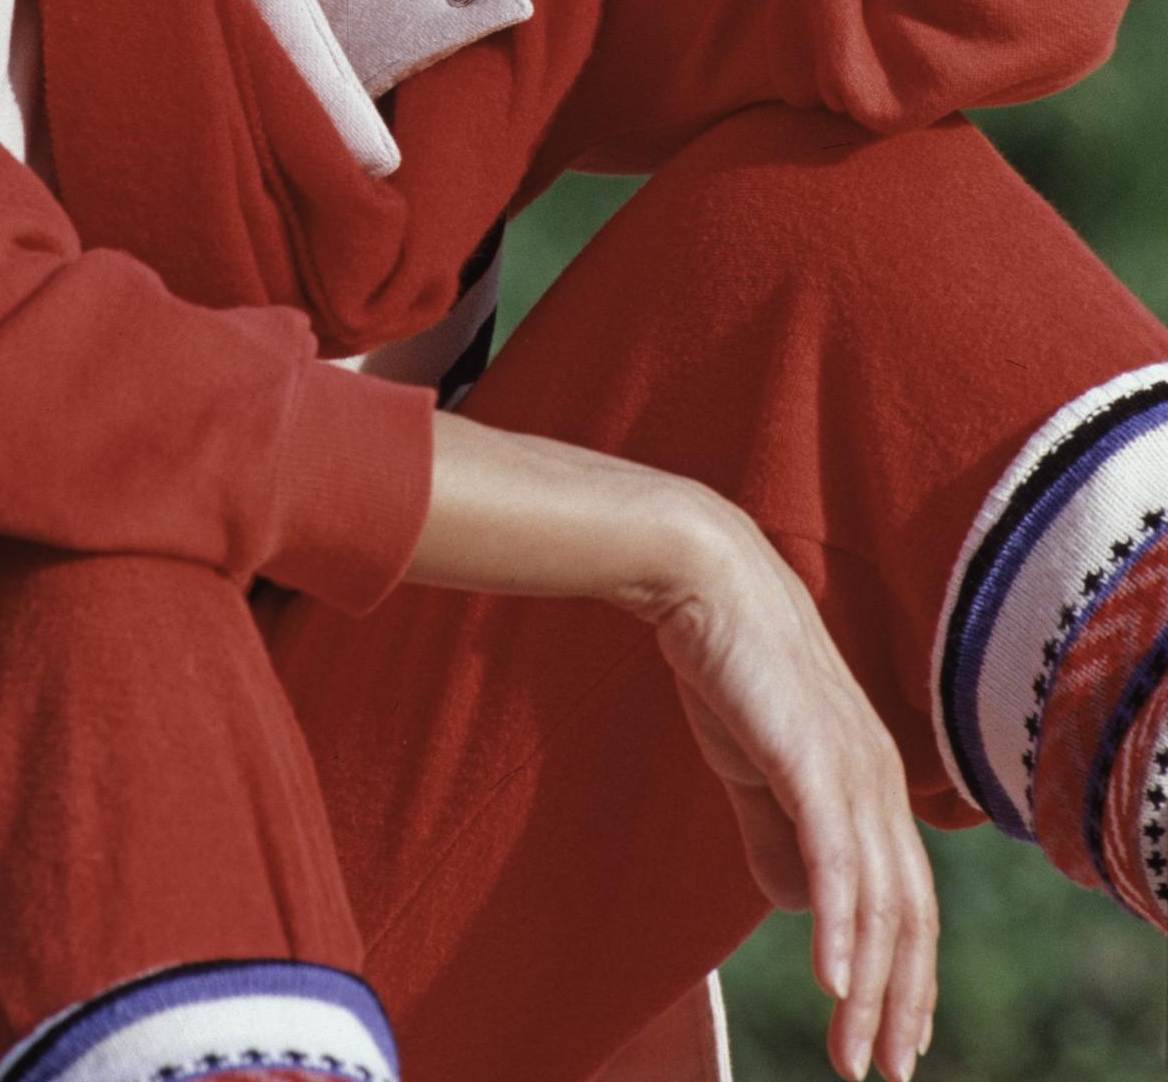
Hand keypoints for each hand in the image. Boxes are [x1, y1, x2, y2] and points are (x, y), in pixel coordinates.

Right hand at [653, 497, 938, 1081]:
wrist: (705, 582)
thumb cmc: (728, 665)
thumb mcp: (756, 764)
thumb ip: (778, 829)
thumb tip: (800, 903)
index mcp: (871, 781)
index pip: (906, 898)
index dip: (907, 973)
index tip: (894, 1037)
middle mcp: (879, 780)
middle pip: (909, 914)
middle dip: (900, 1002)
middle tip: (883, 1070)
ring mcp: (850, 769)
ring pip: (879, 901)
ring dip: (871, 986)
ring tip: (856, 1052)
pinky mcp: (812, 759)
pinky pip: (836, 861)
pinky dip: (841, 928)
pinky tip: (836, 981)